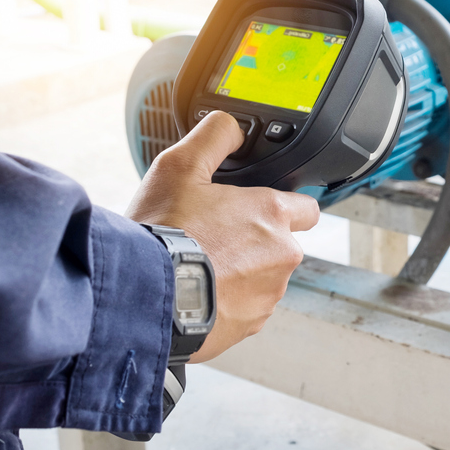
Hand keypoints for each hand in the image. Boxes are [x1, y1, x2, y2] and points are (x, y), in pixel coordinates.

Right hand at [126, 111, 319, 361]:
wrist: (143, 295)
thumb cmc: (162, 233)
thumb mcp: (179, 166)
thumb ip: (214, 137)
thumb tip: (232, 125)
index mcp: (273, 215)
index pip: (306, 207)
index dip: (283, 206)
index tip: (259, 209)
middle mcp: (282, 255)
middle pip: (280, 243)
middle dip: (254, 240)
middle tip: (213, 236)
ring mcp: (269, 294)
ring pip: (264, 276)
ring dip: (241, 271)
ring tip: (200, 264)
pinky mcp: (251, 324)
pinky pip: (247, 306)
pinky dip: (229, 300)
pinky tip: (198, 290)